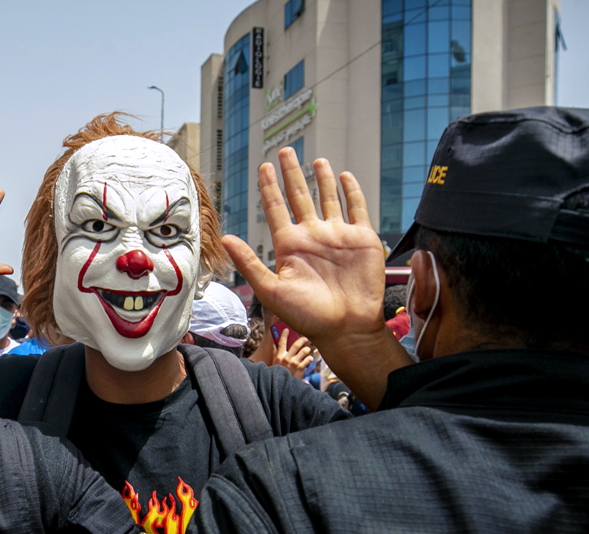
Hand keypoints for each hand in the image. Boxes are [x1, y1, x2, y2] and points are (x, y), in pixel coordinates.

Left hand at [223, 148, 411, 409]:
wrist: (347, 328)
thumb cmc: (308, 316)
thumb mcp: (272, 290)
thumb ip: (249, 263)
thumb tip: (226, 238)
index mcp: (289, 245)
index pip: (275, 208)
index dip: (269, 187)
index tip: (263, 166)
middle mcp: (312, 236)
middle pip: (299, 196)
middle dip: (292, 174)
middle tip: (285, 151)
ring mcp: (337, 236)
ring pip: (327, 198)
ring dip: (321, 179)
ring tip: (315, 159)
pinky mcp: (362, 238)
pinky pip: (357, 208)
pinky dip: (352, 191)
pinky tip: (345, 176)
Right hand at [274, 332, 313, 378]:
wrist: (283, 387)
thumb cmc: (279, 374)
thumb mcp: (274, 364)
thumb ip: (275, 354)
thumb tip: (274, 346)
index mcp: (279, 356)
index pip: (281, 343)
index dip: (284, 335)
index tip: (286, 330)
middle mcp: (286, 359)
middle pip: (296, 345)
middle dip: (302, 340)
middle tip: (305, 339)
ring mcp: (294, 363)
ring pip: (304, 351)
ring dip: (307, 350)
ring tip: (308, 350)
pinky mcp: (301, 369)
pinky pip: (308, 360)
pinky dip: (310, 359)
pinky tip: (309, 359)